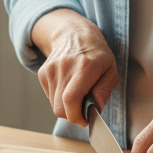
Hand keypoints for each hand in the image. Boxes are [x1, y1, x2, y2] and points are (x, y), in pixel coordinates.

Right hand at [32, 10, 119, 126]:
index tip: (85, 119)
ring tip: (77, 94)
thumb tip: (95, 110)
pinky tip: (68, 86)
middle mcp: (65, 67)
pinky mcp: (42, 73)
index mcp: (85, 66)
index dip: (77, 116)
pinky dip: (59, 99)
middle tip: (83, 110)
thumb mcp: (110, 70)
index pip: (71, 99)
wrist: (74, 34)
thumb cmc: (96, 54)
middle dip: (73, 116)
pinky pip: (49, 97)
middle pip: (60, 108)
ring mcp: (51, 69)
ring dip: (66, 107)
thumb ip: (104, 91)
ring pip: (54, 106)